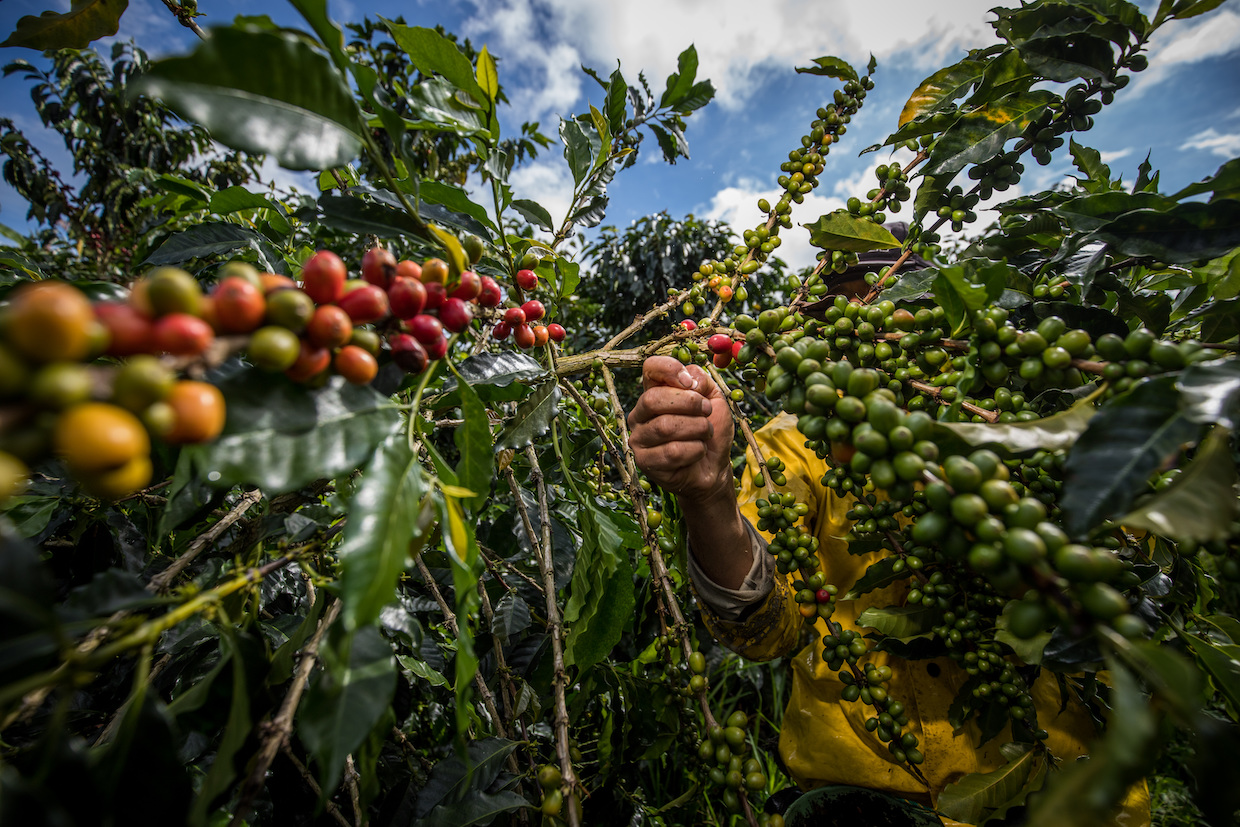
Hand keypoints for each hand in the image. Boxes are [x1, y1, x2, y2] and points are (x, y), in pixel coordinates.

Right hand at [627, 355, 733, 503]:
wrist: (715, 466)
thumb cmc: (711, 431)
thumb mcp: (715, 399)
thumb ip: (702, 382)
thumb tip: (688, 381)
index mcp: (655, 392)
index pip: (650, 368)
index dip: (670, 369)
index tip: (691, 383)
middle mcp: (641, 413)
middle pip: (653, 399)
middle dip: (689, 404)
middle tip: (707, 412)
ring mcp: (639, 438)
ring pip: (665, 427)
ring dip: (697, 429)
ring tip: (705, 434)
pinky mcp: (644, 461)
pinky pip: (671, 452)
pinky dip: (694, 450)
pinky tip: (698, 452)